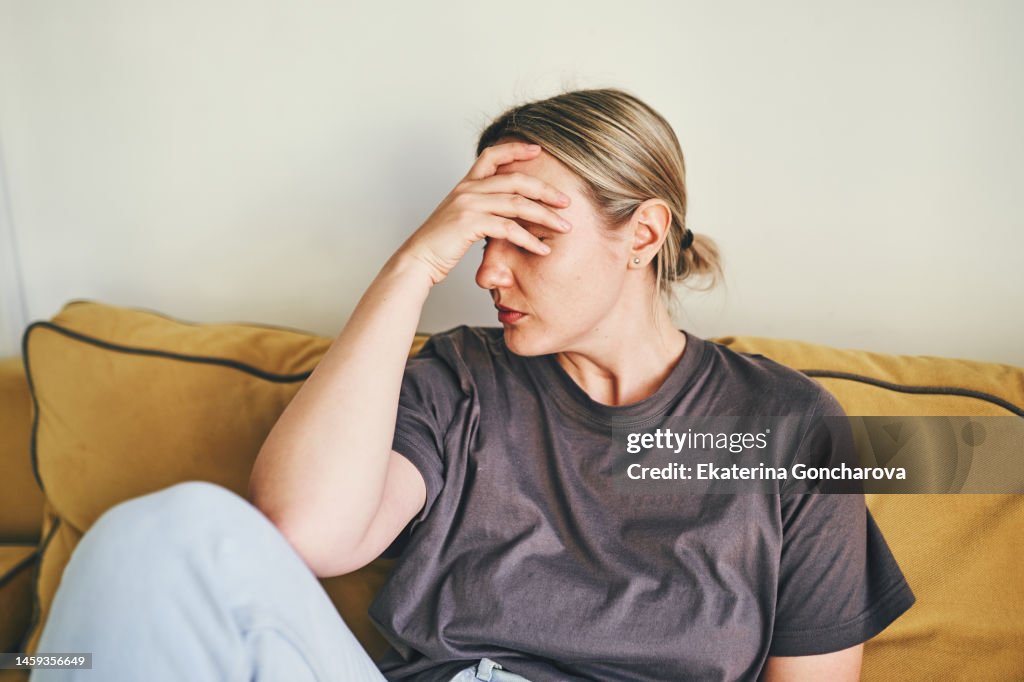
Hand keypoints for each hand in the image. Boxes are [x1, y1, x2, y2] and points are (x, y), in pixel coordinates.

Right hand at [398, 141, 573, 285]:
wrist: (417, 259)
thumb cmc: (440, 244)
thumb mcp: (461, 218)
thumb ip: (481, 209)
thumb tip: (506, 212)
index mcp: (465, 184)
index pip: (492, 155)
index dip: (516, 149)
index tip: (539, 150)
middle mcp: (468, 189)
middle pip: (515, 179)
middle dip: (545, 190)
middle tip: (566, 201)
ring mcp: (468, 204)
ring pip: (517, 203)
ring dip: (545, 215)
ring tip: (564, 226)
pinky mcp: (470, 223)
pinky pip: (508, 228)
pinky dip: (529, 239)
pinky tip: (542, 249)